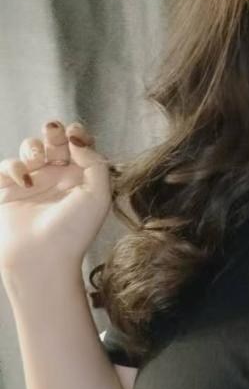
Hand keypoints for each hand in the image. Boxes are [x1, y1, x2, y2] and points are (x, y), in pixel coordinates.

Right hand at [0, 119, 112, 271]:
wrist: (42, 258)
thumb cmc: (74, 230)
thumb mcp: (99, 195)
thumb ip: (94, 162)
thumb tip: (77, 140)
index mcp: (81, 178)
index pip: (80, 146)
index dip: (78, 134)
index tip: (75, 133)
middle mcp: (58, 178)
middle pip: (55, 141)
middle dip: (54, 131)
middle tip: (54, 131)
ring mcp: (32, 183)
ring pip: (30, 148)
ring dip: (33, 146)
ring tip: (37, 158)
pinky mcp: (8, 191)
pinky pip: (8, 166)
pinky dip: (14, 166)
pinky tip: (24, 179)